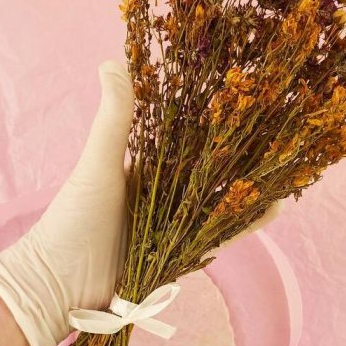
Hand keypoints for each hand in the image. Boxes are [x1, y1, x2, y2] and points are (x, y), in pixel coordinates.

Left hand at [0, 60, 281, 345]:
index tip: (238, 93)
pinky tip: (273, 208)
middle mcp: (164, 193)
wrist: (60, 283)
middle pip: (209, 168)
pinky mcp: (183, 253)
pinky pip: (220, 235)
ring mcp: (175, 223)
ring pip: (220, 200)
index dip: (209, 118)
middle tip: (276, 128)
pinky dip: (245, 224)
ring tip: (285, 167)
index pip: (184, 136)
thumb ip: (113, 121)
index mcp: (145, 167)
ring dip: (249, 187)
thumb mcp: (98, 166)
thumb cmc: (73, 220)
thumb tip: (112, 61)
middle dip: (239, 152)